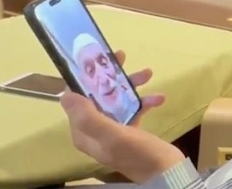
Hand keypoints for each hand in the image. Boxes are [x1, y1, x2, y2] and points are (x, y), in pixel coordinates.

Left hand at [60, 51, 184, 183]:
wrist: (168, 174)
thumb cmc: (139, 154)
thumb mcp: (113, 135)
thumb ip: (88, 117)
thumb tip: (64, 95)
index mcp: (85, 133)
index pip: (76, 99)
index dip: (85, 77)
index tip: (98, 59)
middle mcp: (95, 131)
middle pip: (98, 96)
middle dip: (111, 77)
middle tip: (122, 57)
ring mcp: (113, 131)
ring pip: (117, 100)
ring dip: (131, 86)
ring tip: (148, 73)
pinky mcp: (131, 131)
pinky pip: (133, 110)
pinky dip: (144, 102)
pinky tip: (159, 98)